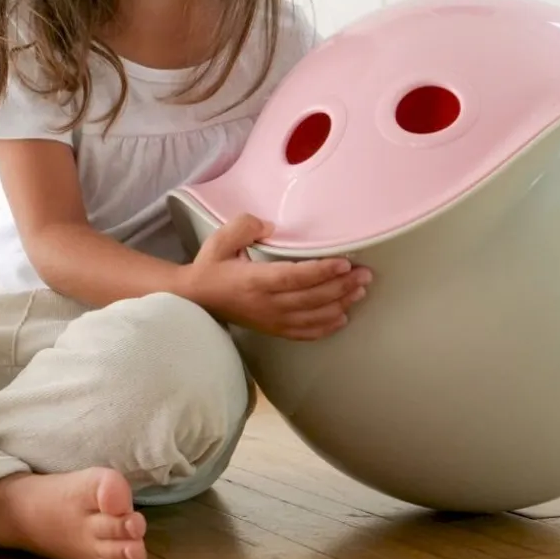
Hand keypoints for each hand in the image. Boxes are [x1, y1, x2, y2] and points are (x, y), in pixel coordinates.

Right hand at [178, 213, 371, 340]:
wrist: (194, 300)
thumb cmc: (211, 266)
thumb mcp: (221, 239)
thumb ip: (246, 226)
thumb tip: (270, 225)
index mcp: (255, 280)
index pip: (294, 277)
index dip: (321, 271)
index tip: (344, 263)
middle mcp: (266, 304)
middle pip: (311, 298)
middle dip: (342, 286)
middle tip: (365, 274)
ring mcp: (271, 320)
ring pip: (312, 316)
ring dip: (340, 304)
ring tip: (361, 291)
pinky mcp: (273, 330)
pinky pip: (304, 333)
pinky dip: (325, 327)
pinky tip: (343, 318)